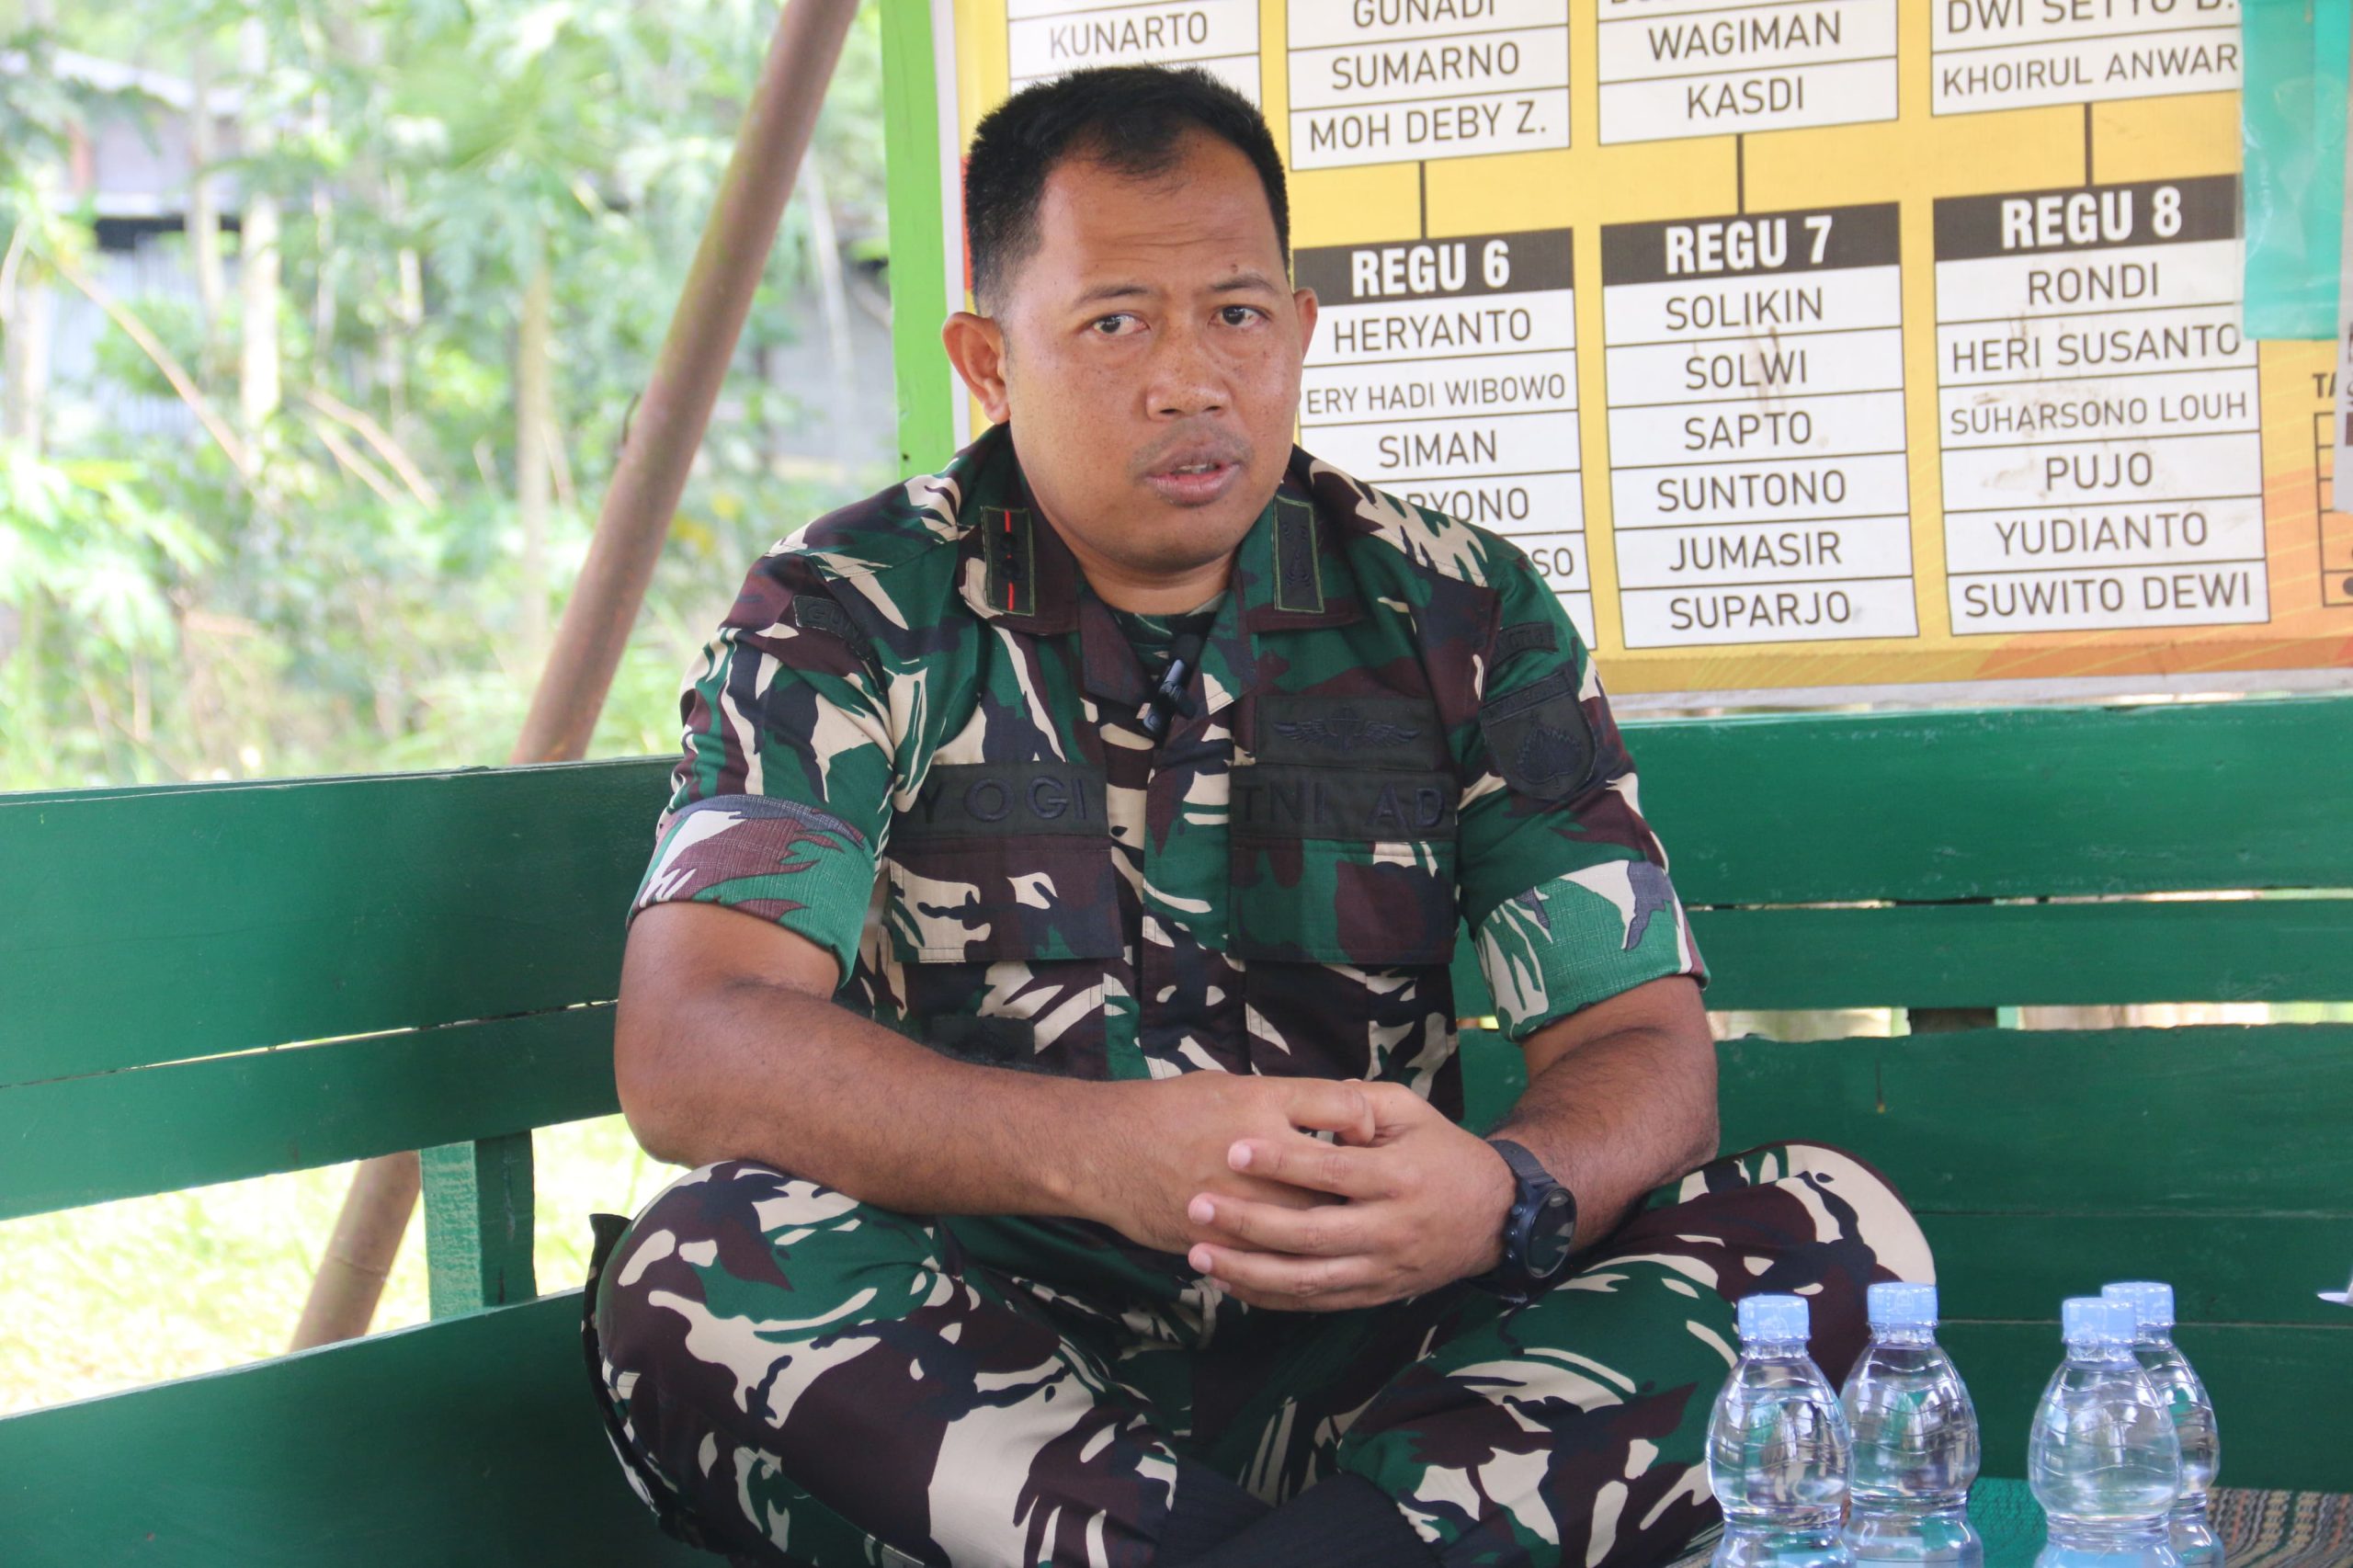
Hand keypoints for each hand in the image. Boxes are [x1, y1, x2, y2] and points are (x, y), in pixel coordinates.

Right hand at [1092, 1073, 1375, 1256]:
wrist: (1107, 1151)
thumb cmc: (1168, 1111)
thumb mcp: (1228, 1086)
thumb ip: (1282, 1102)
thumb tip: (1334, 1112)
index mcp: (1262, 1103)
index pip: (1342, 1108)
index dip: (1363, 1121)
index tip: (1363, 1133)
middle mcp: (1258, 1150)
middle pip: (1338, 1173)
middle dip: (1359, 1183)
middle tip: (1367, 1186)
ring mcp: (1242, 1199)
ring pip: (1313, 1221)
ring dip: (1333, 1223)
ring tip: (1343, 1221)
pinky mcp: (1224, 1238)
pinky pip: (1275, 1256)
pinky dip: (1295, 1255)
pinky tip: (1303, 1250)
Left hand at [1182, 1080, 1515, 1311]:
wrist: (1495, 1218)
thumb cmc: (1444, 1154)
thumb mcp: (1414, 1112)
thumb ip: (1361, 1101)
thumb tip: (1312, 1098)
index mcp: (1397, 1177)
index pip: (1331, 1171)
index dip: (1281, 1161)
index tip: (1233, 1147)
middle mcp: (1389, 1229)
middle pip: (1309, 1233)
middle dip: (1248, 1222)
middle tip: (1198, 1204)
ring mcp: (1381, 1269)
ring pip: (1306, 1279)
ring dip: (1248, 1271)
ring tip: (1199, 1255)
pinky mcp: (1375, 1295)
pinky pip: (1315, 1303)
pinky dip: (1270, 1298)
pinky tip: (1231, 1283)